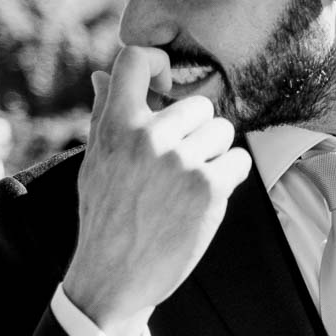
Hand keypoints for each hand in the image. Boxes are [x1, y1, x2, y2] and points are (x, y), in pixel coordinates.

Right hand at [62, 46, 253, 335]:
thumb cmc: (106, 216)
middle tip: (180, 161)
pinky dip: (230, 177)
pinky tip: (206, 197)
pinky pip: (240, 160)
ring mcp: (180, 161)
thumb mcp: (95, 162)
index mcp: (114, 125)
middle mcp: (148, 136)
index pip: (134, 60)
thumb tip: (102, 76)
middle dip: (197, 130)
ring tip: (189, 182)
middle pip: (199, 104)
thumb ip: (104, 116)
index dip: (159, 64)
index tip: (167, 87)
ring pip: (224, 131)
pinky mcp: (209, 187)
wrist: (114, 275)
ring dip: (215, 154)